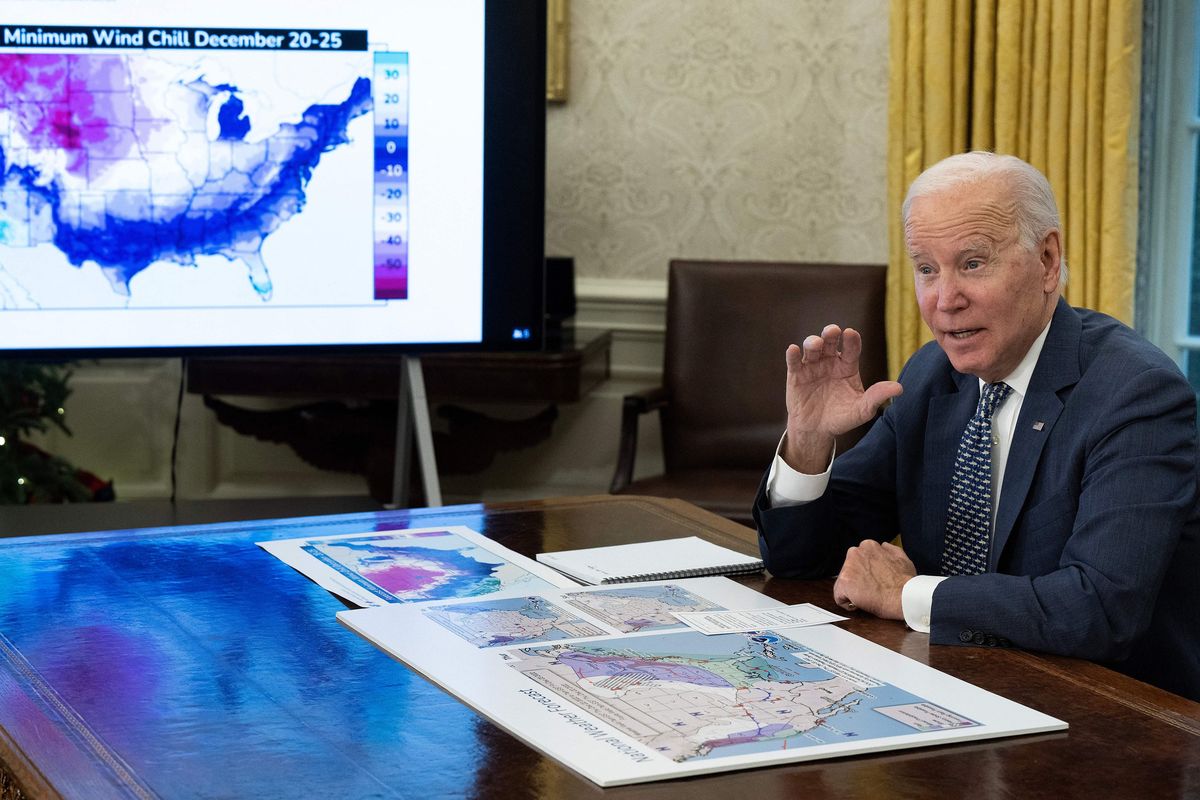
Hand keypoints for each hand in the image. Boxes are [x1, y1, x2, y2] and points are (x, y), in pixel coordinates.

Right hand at [782, 325, 901, 472]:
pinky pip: (794, 361)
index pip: (851, 348)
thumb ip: (877, 397)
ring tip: (815, 344)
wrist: (816, 431)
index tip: (851, 334)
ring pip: (812, 348)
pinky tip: (793, 350)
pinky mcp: (796, 375)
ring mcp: (812, 366)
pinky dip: (793, 354)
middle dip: (830, 333)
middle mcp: (830, 362)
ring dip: (813, 342)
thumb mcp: (862, 410)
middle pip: (831, 342)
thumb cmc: (842, 418)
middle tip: (832, 331)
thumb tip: (899, 388)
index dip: (851, 340)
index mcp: (848, 366)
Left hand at [832, 540, 914, 619]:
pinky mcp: (844, 583)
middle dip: (857, 580)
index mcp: (868, 546)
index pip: (858, 559)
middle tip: (870, 589)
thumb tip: (883, 547)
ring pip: (843, 583)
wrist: (904, 597)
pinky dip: (847, 603)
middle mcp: (855, 553)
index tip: (872, 580)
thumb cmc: (905, 582)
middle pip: (849, 570)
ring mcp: (848, 568)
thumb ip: (889, 550)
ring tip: (867, 597)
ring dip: (853, 591)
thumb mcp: (901, 557)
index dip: (865, 572)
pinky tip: (859, 604)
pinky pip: (839, 596)